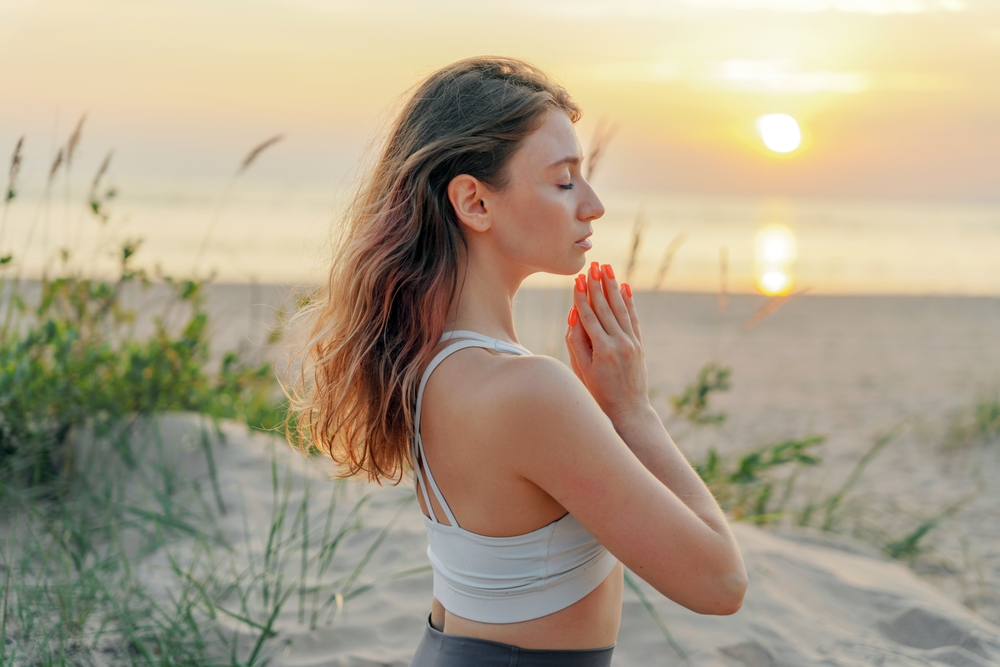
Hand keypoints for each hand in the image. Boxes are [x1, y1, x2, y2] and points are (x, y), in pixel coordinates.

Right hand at [565, 262, 649, 425]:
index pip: (590, 316)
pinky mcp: (639, 345)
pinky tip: (625, 287)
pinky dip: (629, 302)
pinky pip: (633, 318)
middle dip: (599, 285)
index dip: (583, 296)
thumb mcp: (581, 369)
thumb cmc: (598, 392)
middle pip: (606, 307)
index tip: (579, 279)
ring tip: (607, 269)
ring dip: (613, 287)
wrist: (628, 410)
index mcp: (602, 349)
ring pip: (621, 309)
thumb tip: (574, 313)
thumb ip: (576, 341)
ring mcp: (632, 343)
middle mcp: (619, 343)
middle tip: (594, 265)